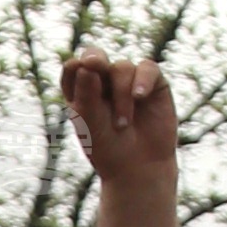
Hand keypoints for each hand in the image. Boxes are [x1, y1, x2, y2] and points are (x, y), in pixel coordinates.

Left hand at [60, 46, 179, 183]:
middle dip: (95, 60)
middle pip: (96, 57)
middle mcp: (104, 82)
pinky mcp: (153, 84)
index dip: (74, 68)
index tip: (77, 73)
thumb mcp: (91, 123)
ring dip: (121, 94)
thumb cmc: (108, 149)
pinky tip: (139, 96)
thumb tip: (86, 63)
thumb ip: (87, 93)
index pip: (73, 68)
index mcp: (81, 90)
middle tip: (93, 65)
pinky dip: (143, 80)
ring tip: (122, 124)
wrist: (139, 169)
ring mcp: (129, 81)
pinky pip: (148, 69)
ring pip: (122, 68)